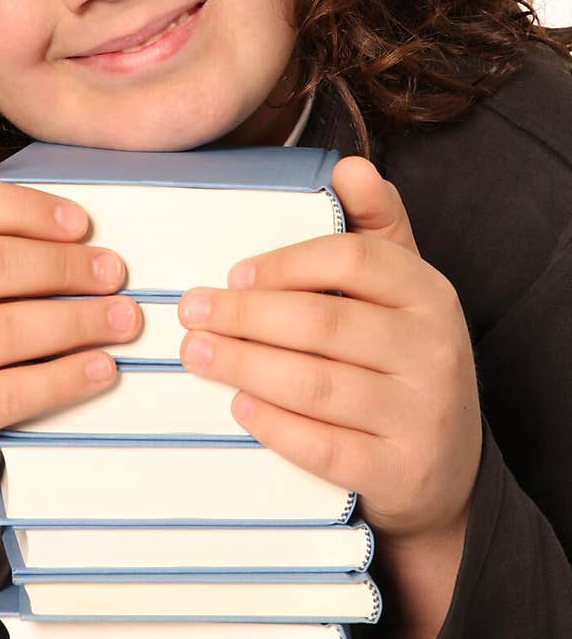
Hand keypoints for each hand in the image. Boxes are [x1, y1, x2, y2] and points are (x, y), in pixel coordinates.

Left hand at [177, 156, 481, 543]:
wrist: (447, 472)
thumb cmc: (403, 363)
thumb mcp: (403, 291)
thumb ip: (376, 226)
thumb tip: (350, 166)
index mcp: (429, 294)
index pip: (352, 259)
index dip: (285, 263)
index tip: (232, 273)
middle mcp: (434, 350)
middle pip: (323, 321)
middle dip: (244, 315)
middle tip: (191, 313)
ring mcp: (420, 414)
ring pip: (316, 383)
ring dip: (244, 365)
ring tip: (196, 354)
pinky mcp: (399, 471)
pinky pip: (322, 444)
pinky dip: (273, 423)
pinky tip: (238, 405)